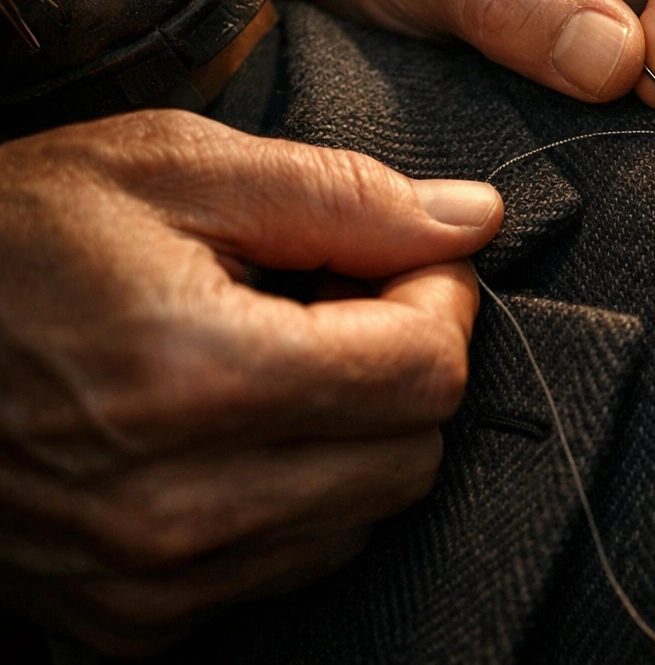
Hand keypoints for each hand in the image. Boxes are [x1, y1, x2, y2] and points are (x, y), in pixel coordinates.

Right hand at [0, 112, 501, 655]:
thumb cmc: (13, 238)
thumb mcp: (173, 169)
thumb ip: (343, 197)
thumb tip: (473, 220)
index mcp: (196, 375)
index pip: (424, 372)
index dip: (442, 302)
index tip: (412, 264)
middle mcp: (178, 502)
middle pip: (411, 452)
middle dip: (407, 365)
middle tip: (346, 303)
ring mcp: (153, 577)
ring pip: (365, 515)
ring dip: (359, 433)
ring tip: (281, 359)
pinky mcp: (134, 619)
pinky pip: (292, 565)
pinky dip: (301, 494)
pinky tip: (240, 427)